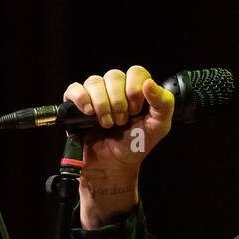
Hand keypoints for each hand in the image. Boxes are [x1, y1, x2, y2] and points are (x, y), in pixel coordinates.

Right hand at [62, 66, 174, 227]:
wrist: (113, 166)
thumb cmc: (135, 145)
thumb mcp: (159, 127)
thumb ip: (164, 104)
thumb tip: (149, 83)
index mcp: (136, 90)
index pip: (136, 72)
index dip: (135, 89)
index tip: (136, 110)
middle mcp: (115, 89)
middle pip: (114, 75)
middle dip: (118, 101)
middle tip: (121, 122)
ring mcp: (95, 96)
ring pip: (94, 81)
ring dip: (102, 105)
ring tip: (107, 124)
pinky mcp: (77, 105)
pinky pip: (74, 89)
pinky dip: (81, 99)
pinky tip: (89, 113)